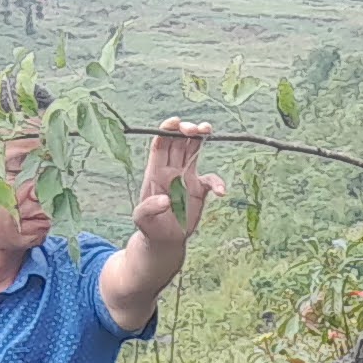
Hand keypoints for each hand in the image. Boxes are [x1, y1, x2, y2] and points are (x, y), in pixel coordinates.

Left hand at [133, 121, 224, 249]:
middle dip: (186, 129)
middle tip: (195, 127)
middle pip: (178, 141)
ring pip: (194, 150)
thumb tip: (166, 200)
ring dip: (200, 137)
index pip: (160, 144)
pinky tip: (221, 192)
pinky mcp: (199, 190)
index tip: (175, 122)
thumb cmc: (149, 227)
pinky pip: (211, 179)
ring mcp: (186, 178)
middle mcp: (171, 170)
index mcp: (155, 171)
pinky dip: (218, 182)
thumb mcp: (142, 219)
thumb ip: (149, 208)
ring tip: (207, 129)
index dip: (166, 130)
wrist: (164, 240)